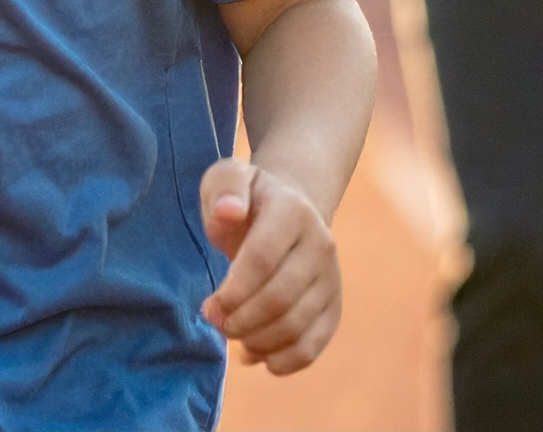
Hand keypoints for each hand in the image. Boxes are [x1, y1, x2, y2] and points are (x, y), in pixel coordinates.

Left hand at [199, 158, 342, 373]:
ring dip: (257, 341)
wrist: (289, 210)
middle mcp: (321, 244)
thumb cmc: (248, 198)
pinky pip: (313, 346)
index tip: (209, 306)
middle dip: (241, 319)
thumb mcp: (228, 179)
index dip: (234, 289)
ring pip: (297, 326)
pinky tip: (255, 356)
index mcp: (292, 210)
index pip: (263, 257)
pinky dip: (282, 361)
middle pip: (281, 297)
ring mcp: (331, 279)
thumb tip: (230, 211)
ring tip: (232, 335)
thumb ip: (224, 190)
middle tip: (215, 322)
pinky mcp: (333, 307)